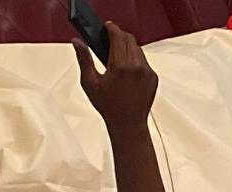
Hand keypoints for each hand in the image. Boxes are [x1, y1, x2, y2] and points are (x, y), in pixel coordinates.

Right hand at [75, 23, 158, 138]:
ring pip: (138, 49)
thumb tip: (77, 42)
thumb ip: (84, 58)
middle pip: (129, 39)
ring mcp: (147, 72)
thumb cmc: (108, 107)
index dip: (111, 28)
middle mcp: (137, 67)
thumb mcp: (90, 82)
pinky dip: (135, 60)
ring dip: (127, 48)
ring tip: (116, 55)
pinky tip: (126, 69)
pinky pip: (145, 61)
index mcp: (121, 66)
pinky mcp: (153, 78)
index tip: (106, 26)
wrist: (128, 124)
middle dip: (119, 36)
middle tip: (109, 39)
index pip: (118, 36)